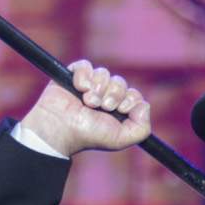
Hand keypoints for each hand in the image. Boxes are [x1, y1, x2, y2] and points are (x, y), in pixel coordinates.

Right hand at [19, 61, 151, 157]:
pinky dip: (84, 76)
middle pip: (120, 82)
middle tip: (101, 107)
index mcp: (116, 109)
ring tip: (87, 102)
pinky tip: (79, 89)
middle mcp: (104, 96)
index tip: (119, 110)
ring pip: (104, 73)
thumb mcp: (120, 139)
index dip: (129, 99)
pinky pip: (86, 65)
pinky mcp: (74, 76)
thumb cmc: (87, 135)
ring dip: (98, 88)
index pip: (133, 94)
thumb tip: (145, 105)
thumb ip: (142, 129)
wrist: (60, 129)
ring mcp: (89, 85)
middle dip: (113, 95)